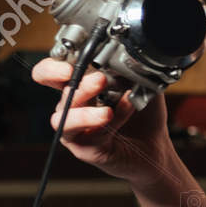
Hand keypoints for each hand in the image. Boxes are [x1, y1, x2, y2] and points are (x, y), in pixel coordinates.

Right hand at [30, 58, 170, 184]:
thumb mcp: (140, 85)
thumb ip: (130, 71)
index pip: (50, 74)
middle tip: (99, 80)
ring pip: (64, 118)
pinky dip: (111, 121)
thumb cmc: (143, 116)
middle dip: (78, 84)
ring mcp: (76, 130)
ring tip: (107, 111)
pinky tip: (126, 112)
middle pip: (60, 93)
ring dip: (84, 112)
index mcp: (79, 88)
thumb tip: (128, 57)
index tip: (69, 65)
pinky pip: (91, 135)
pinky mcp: (86, 149)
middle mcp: (72, 108)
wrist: (155, 147)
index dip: (51, 69)